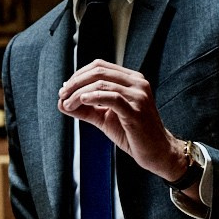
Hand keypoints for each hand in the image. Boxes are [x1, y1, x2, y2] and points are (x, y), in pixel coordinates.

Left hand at [57, 59, 188, 181]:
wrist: (157, 152)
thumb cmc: (133, 134)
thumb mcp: (105, 118)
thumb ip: (85, 109)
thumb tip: (61, 103)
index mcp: (131, 79)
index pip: (100, 66)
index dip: (79, 74)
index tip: (65, 89)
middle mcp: (137, 82)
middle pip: (99, 71)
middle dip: (76, 82)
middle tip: (62, 95)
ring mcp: (139, 95)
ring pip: (102, 83)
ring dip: (79, 93)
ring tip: (68, 104)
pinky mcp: (137, 111)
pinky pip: (112, 98)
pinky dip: (93, 97)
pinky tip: (82, 102)